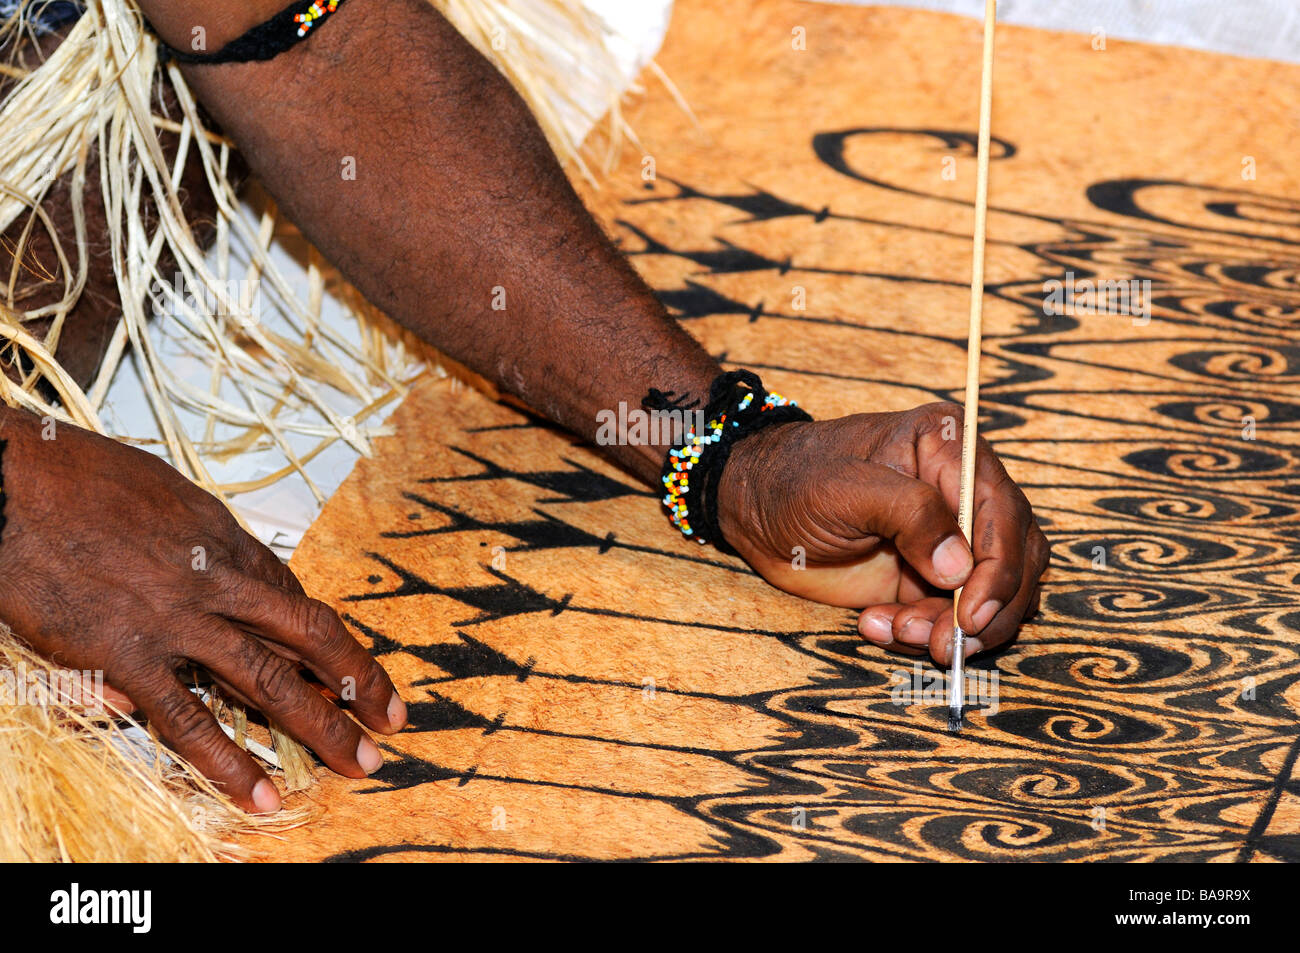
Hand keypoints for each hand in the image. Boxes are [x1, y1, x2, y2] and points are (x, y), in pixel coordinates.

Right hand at [0, 409, 405, 811]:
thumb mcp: (162, 490)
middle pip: (309, 635)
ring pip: (269, 681)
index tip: (346, 664)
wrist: (12, 477)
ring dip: (322, 726)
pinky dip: (228, 761)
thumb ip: (199, 533)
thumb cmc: (77, 475)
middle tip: (393, 718)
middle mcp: (217, 578)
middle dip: (359, 681)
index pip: (293, 596)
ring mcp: (176, 619)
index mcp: (225, 536)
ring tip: (360, 762)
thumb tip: (221, 554)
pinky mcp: (125, 654)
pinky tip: (262, 792)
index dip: (325, 637)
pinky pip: (187, 719)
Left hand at [716, 402, 1049, 663]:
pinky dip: (923, 634)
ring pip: (990, 598)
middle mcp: (964, 491)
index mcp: (952, 448)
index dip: (998, 570)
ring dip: (949, 629)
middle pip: (1015, 561)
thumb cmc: (795, 481)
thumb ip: (910, 515)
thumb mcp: (846, 488)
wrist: (755, 507)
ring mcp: (951, 538)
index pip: (1004, 514)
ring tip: (891, 629)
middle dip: (982, 612)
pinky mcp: (930, 577)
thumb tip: (961, 567)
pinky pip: (951, 618)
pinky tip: (874, 625)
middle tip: (940, 645)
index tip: (971, 616)